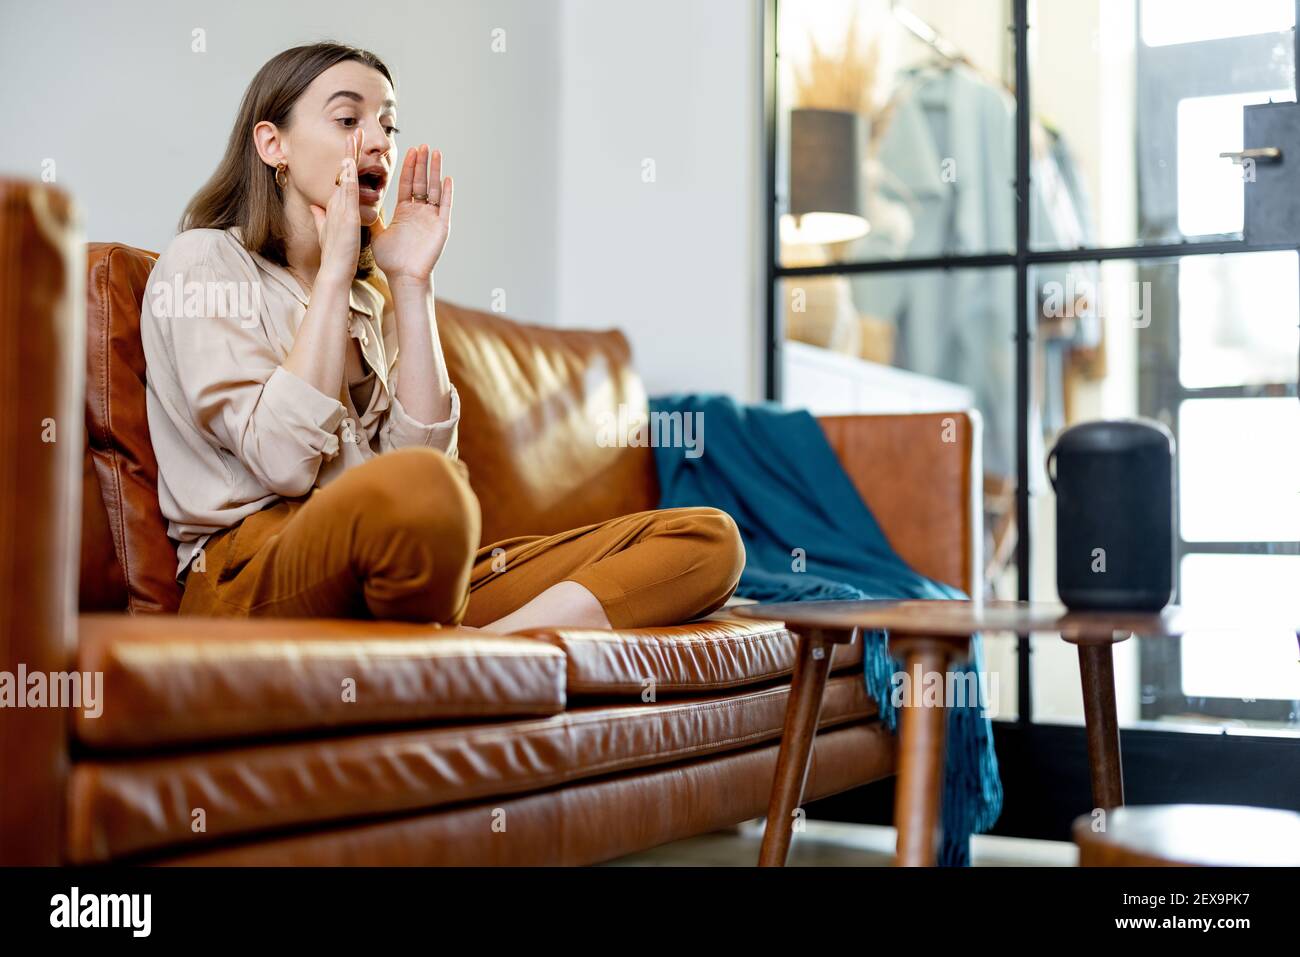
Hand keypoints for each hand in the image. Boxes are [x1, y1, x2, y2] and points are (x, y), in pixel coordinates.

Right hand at [309, 130, 361, 283]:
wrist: (335, 270)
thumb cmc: (334, 252)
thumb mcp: (326, 229)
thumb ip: (321, 217)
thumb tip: (315, 207)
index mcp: (336, 204)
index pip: (342, 177)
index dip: (346, 159)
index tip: (352, 142)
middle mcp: (336, 202)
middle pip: (343, 171)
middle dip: (348, 150)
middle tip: (354, 130)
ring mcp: (340, 208)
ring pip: (345, 177)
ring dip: (349, 156)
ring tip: (353, 137)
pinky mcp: (346, 217)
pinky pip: (348, 194)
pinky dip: (349, 178)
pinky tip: (350, 164)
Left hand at [371, 144, 452, 284]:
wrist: (403, 277)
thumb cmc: (390, 259)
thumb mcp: (376, 233)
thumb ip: (371, 217)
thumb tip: (355, 205)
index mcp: (405, 211)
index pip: (408, 184)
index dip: (409, 168)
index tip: (409, 150)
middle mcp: (419, 212)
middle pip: (422, 183)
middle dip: (422, 164)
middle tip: (422, 146)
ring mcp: (431, 218)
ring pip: (434, 190)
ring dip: (435, 172)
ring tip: (435, 153)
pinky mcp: (441, 227)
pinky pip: (445, 207)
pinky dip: (447, 193)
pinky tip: (447, 179)